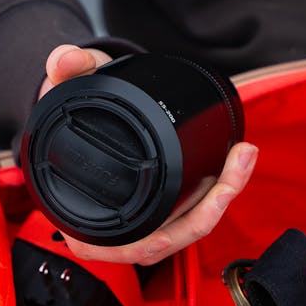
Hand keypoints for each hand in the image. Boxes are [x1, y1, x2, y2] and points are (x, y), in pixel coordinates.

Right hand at [40, 44, 258, 264]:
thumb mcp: (61, 90)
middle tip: (240, 160)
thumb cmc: (61, 117)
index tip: (212, 194)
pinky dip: (213, 194)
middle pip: (174, 238)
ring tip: (244, 158)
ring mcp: (137, 226)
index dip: (176, 231)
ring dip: (221, 199)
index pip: (138, 245)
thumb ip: (63, 70)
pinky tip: (233, 166)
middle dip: (215, 207)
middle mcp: (113, 237)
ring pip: (185, 228)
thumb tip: (66, 59)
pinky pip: (187, 214)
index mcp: (84, 230)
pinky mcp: (155, 210)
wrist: (65, 113)